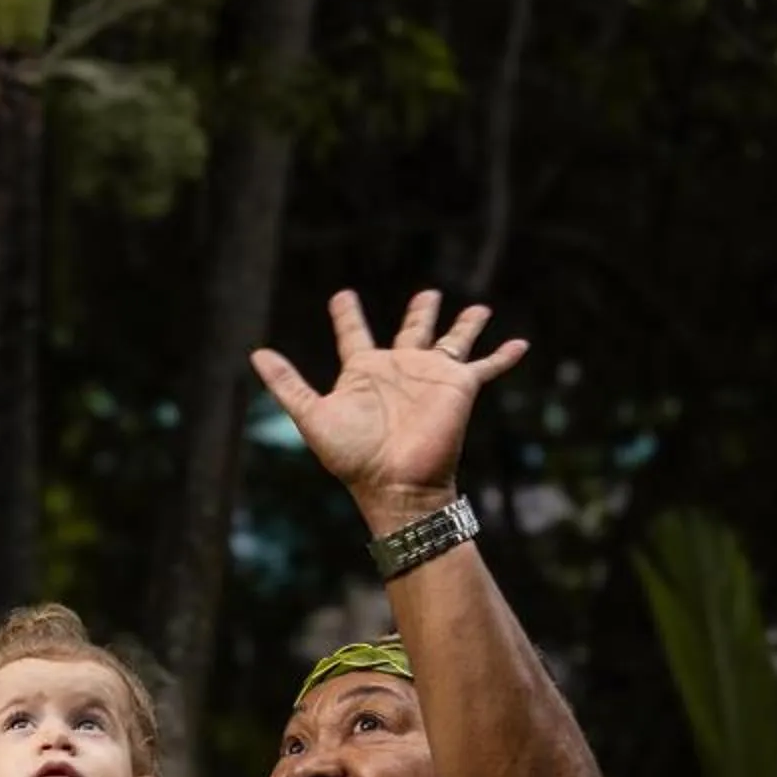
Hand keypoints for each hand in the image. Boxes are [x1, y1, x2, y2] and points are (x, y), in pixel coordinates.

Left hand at [248, 289, 527, 515]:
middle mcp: (400, 370)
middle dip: (420, 312)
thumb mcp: (313, 415)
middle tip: (428, 293)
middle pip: (412, 331)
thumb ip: (288, 385)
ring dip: (465, 325)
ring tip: (479, 308)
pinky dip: (503, 356)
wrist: (396, 484)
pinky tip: (521, 343)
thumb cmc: (354, 457)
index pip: (354, 334)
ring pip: (452, 341)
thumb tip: (255, 354)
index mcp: (364, 372)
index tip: (342, 296)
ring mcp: (431, 377)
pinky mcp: (459, 387)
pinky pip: (486, 366)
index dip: (347, 314)